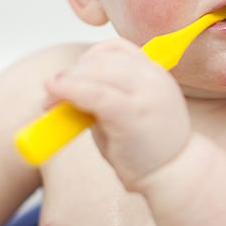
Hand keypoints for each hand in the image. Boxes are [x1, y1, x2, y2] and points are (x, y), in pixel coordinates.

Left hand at [44, 38, 191, 190]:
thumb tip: (65, 87)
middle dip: (71, 73)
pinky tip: (55, 96)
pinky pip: (96, 94)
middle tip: (50, 93)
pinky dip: (70, 91)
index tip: (70, 77)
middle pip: (102, 59)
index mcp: (154, 74)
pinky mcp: (134, 113)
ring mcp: (145, 94)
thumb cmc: (148, 149)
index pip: (115, 48)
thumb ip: (103, 96)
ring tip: (49, 102)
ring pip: (96, 72)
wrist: (176, 177)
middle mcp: (152, 78)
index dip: (87, 58)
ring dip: (67, 82)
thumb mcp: (126, 113)